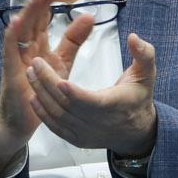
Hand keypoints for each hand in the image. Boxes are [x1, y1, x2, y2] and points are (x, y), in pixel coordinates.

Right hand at [0, 0, 91, 174]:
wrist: (24, 118)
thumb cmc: (39, 88)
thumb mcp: (61, 61)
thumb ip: (74, 40)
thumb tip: (89, 16)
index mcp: (38, 43)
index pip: (42, 17)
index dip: (48, 2)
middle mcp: (26, 47)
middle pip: (32, 19)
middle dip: (40, 2)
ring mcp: (17, 57)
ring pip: (21, 29)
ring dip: (28, 12)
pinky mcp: (11, 71)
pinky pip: (9, 49)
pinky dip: (12, 34)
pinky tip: (17, 22)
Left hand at [26, 31, 158, 155]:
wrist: (136, 131)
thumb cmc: (138, 98)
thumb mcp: (147, 73)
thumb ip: (144, 53)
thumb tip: (134, 38)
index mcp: (115, 106)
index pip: (92, 103)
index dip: (75, 94)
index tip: (60, 80)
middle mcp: (99, 123)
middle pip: (68, 106)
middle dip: (49, 85)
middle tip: (36, 64)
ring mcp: (86, 134)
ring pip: (58, 116)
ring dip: (42, 95)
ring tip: (31, 74)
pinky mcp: (77, 139)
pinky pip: (56, 128)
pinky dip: (43, 113)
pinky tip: (34, 97)